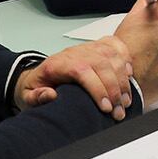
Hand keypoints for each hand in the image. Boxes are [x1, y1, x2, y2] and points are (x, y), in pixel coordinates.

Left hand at [15, 38, 133, 118]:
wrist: (40, 74)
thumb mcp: (28, 96)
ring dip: (123, 80)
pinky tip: (129, 76)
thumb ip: (36, 97)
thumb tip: (50, 95)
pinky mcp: (98, 47)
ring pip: (112, 58)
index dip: (97, 89)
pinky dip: (126, 60)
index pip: (82, 70)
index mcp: (57, 64)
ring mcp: (88, 48)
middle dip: (114, 89)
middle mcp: (75, 53)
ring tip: (126, 101)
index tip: (105, 108)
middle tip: (119, 111)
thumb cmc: (38, 86)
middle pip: (102, 65)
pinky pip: (116, 47)